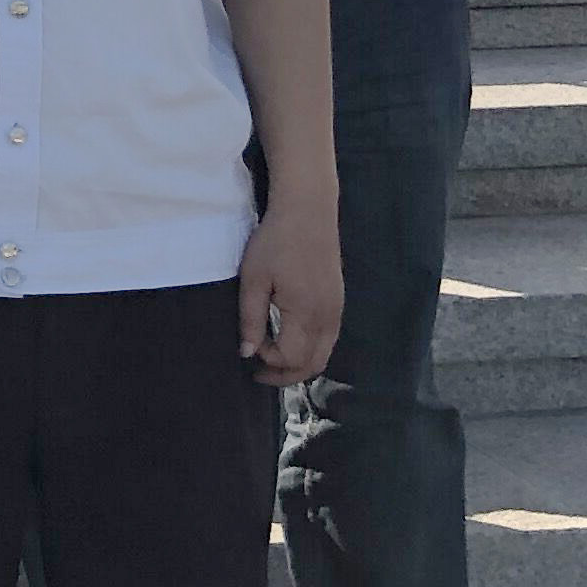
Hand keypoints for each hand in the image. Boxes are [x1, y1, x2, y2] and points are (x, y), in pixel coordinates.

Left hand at [238, 202, 342, 385]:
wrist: (308, 211)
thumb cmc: (275, 242)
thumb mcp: (254, 279)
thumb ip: (251, 318)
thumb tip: (247, 353)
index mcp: (306, 312)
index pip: (291, 357)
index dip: (268, 359)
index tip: (250, 345)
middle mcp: (328, 317)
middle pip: (313, 365)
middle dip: (285, 375)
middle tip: (259, 374)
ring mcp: (337, 310)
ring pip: (324, 355)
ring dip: (299, 365)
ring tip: (272, 361)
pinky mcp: (339, 302)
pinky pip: (329, 339)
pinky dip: (311, 350)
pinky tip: (291, 341)